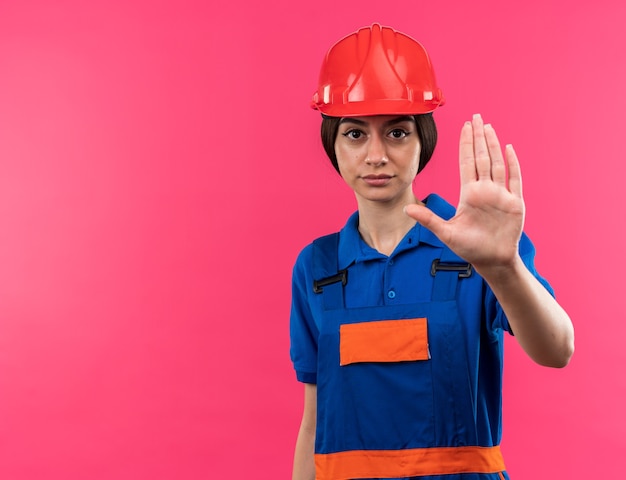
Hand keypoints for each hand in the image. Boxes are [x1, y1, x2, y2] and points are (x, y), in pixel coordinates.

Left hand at [405, 114, 524, 274]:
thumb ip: (428, 219)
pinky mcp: (514, 203)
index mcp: (469, 194)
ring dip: (493, 145)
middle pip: (481, 157)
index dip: (465, 144)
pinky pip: (514, 179)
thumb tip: (406, 208)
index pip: (467, 162)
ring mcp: (500, 195)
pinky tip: (508, 148)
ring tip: (488, 127)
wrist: (491, 261)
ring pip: (496, 163)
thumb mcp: (446, 232)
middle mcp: (485, 190)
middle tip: (477, 116)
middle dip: (479, 136)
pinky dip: (512, 164)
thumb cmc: (469, 247)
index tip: (464, 126)